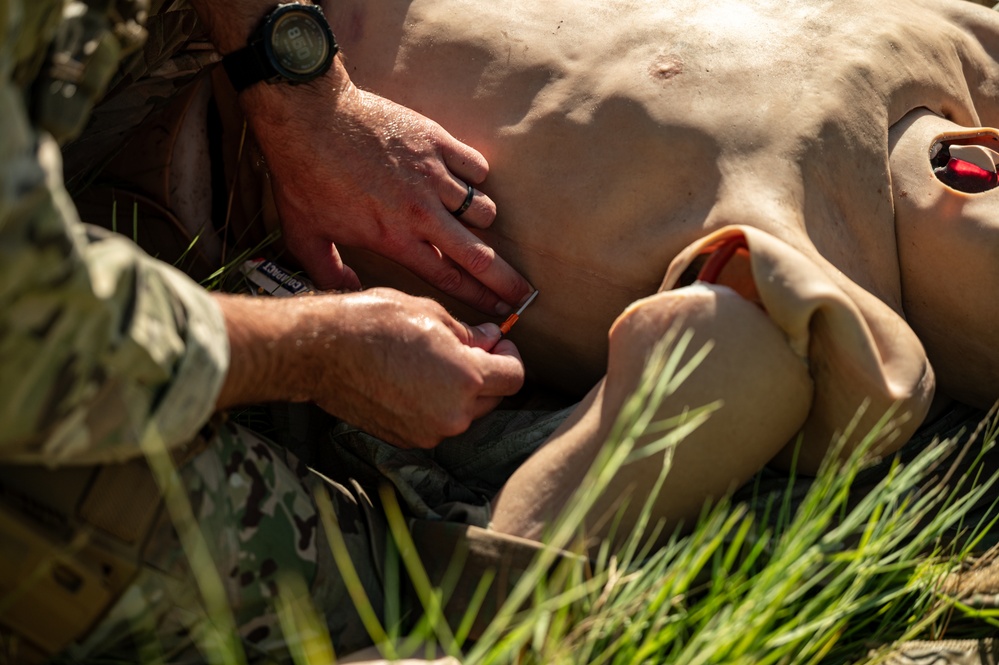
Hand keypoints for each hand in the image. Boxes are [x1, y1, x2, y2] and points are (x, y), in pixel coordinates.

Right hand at [215, 289, 525, 447]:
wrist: (320, 351)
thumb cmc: (373, 322)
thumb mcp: (429, 312)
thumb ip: (468, 332)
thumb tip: (491, 338)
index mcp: (467, 379)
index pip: (514, 377)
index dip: (510, 356)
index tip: (498, 344)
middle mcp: (453, 414)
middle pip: (493, 399)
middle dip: (487, 374)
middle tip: (467, 348)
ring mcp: (428, 432)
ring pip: (465, 414)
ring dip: (460, 391)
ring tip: (432, 361)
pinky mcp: (405, 439)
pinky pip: (436, 423)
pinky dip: (435, 405)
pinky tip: (412, 379)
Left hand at [245, 78, 534, 314]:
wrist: (308, 116)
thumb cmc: (303, 176)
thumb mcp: (305, 236)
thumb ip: (329, 271)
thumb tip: (352, 292)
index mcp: (395, 239)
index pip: (448, 278)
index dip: (477, 299)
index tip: (498, 312)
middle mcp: (421, 212)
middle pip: (479, 255)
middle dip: (506, 281)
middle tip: (524, 295)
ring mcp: (433, 175)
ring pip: (484, 210)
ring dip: (483, 222)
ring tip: (475, 223)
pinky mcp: (437, 142)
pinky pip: (477, 167)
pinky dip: (475, 178)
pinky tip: (464, 181)